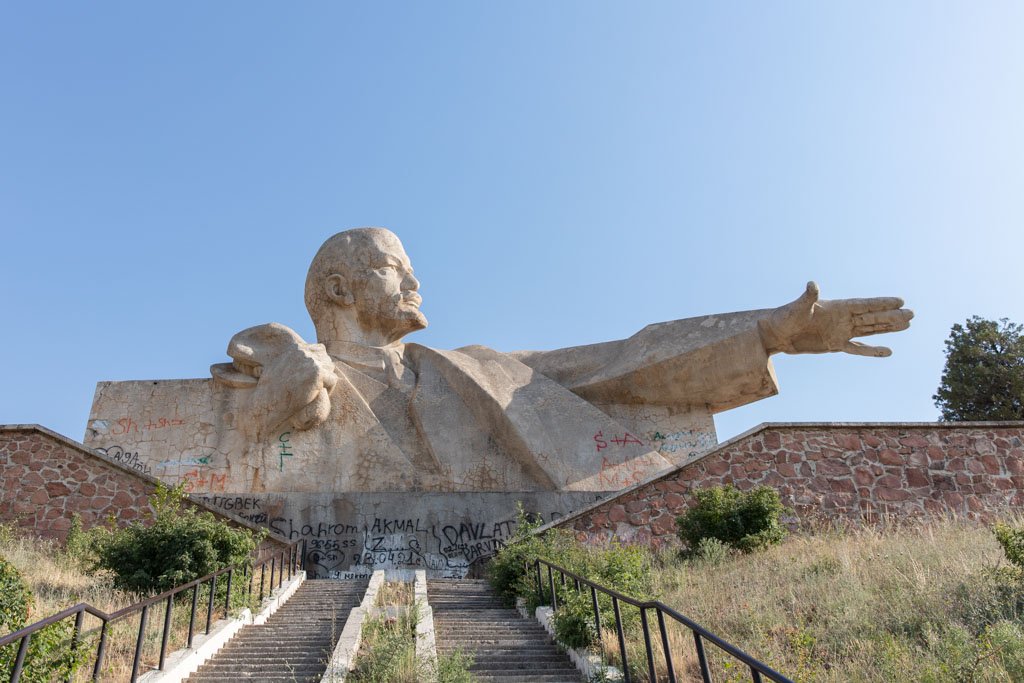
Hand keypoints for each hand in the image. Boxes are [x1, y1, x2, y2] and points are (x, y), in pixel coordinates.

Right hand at [212, 323, 336, 439]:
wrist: (267, 404)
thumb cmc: (271, 391)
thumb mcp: (279, 369)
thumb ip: (293, 361)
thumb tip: (308, 359)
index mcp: (294, 349)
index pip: (320, 349)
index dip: (319, 364)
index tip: (312, 379)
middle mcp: (302, 352)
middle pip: (327, 359)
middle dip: (324, 372)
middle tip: (315, 387)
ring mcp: (310, 361)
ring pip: (330, 368)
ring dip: (326, 381)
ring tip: (314, 392)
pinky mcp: (317, 373)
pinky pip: (333, 380)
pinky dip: (328, 389)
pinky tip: (315, 396)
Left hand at [759, 282, 913, 356]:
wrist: (776, 333)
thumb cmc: (785, 316)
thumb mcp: (798, 307)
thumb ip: (809, 296)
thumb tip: (813, 284)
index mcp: (836, 307)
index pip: (864, 304)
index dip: (881, 303)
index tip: (900, 301)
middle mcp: (842, 318)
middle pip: (872, 317)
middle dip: (892, 316)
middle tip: (913, 314)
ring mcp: (840, 331)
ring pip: (870, 330)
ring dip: (887, 328)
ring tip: (907, 325)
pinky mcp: (835, 345)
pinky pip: (858, 349)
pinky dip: (872, 351)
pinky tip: (887, 351)